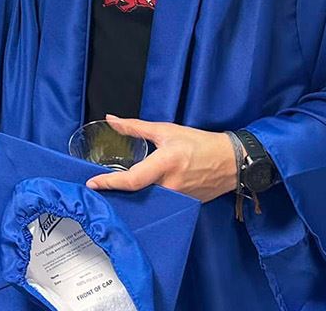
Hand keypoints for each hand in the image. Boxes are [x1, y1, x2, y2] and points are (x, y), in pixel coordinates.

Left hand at [85, 115, 236, 202]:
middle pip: (137, 194)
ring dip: (132, 198)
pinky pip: (162, 205)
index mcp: (165, 164)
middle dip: (117, 192)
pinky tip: (139, 196)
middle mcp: (171, 185)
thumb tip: (111, 120)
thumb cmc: (200, 144)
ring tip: (116, 192)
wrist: (233, 161)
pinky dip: (149, 200)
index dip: (109, 183)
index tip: (92, 183)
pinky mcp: (185, 205)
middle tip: (100, 187)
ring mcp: (179, 198)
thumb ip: (136, 127)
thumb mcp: (166, 130)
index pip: (132, 180)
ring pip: (148, 202)